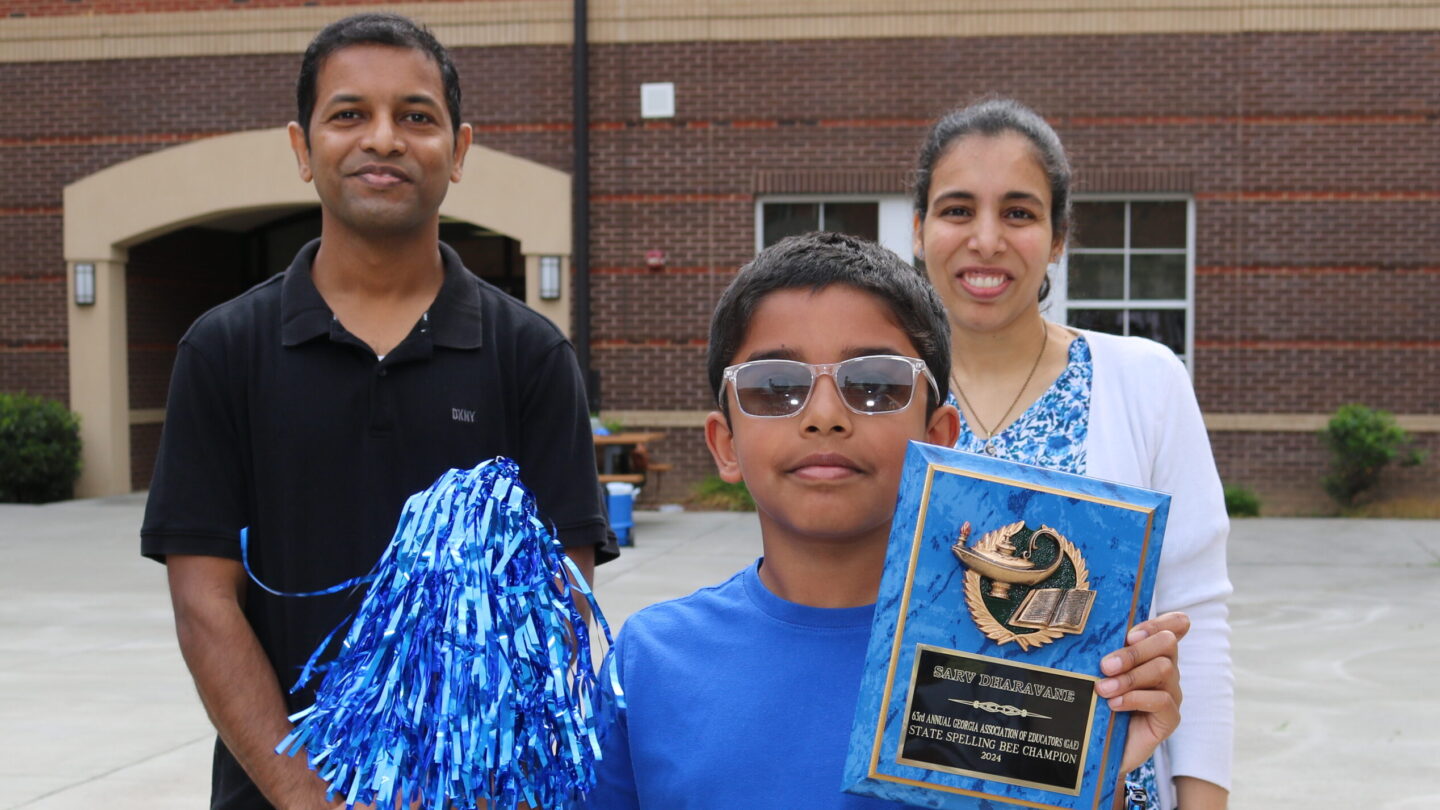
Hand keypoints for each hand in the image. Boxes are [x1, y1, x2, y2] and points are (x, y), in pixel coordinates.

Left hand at [1095, 611, 1187, 773]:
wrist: (1098, 745)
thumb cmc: (1097, 701)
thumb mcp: (1098, 672)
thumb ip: (1102, 651)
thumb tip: (1087, 631)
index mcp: (1151, 652)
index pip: (1172, 626)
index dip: (1159, 622)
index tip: (1131, 634)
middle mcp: (1166, 669)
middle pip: (1167, 642)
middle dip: (1134, 651)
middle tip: (1105, 666)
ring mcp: (1171, 693)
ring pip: (1163, 669)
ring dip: (1129, 677)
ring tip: (1103, 689)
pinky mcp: (1169, 718)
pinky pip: (1162, 700)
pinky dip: (1135, 699)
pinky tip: (1115, 704)